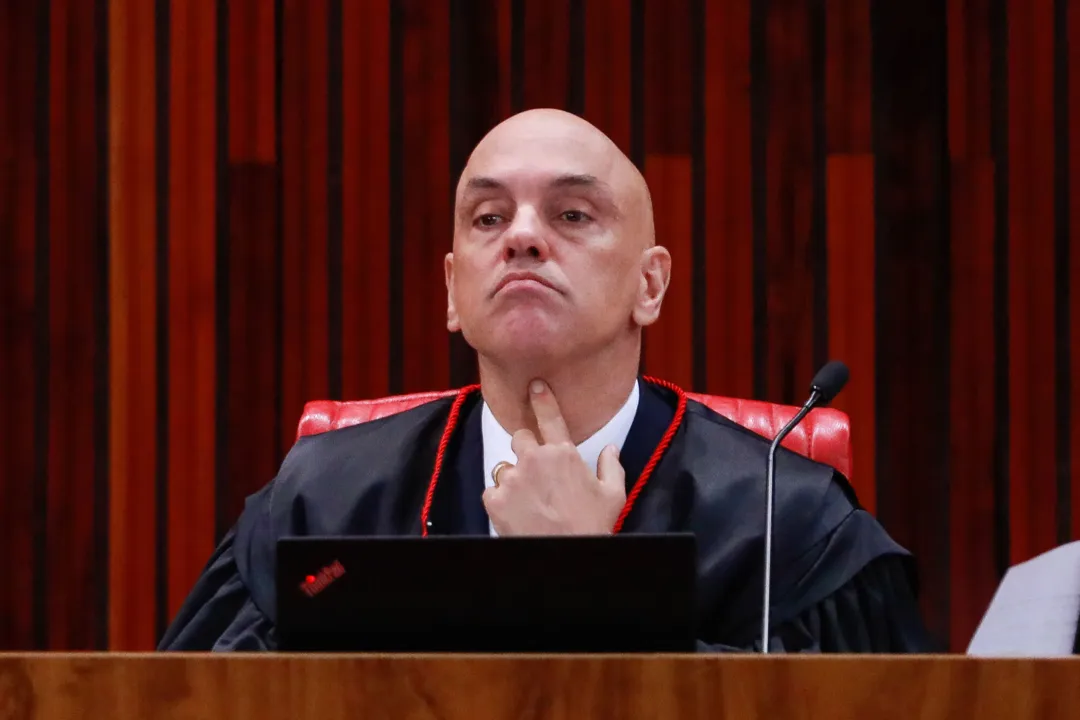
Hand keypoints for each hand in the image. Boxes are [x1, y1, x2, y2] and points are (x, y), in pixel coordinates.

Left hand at [482, 379, 626, 534]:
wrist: (566, 557)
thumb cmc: (591, 527)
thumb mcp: (613, 496)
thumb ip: (612, 467)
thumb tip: (611, 449)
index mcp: (563, 454)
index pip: (550, 417)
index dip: (542, 398)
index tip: (535, 386)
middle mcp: (535, 460)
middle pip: (520, 438)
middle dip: (526, 451)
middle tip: (536, 474)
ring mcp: (512, 478)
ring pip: (505, 466)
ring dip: (514, 479)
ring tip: (529, 501)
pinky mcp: (495, 498)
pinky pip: (492, 490)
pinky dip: (500, 500)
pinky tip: (517, 513)